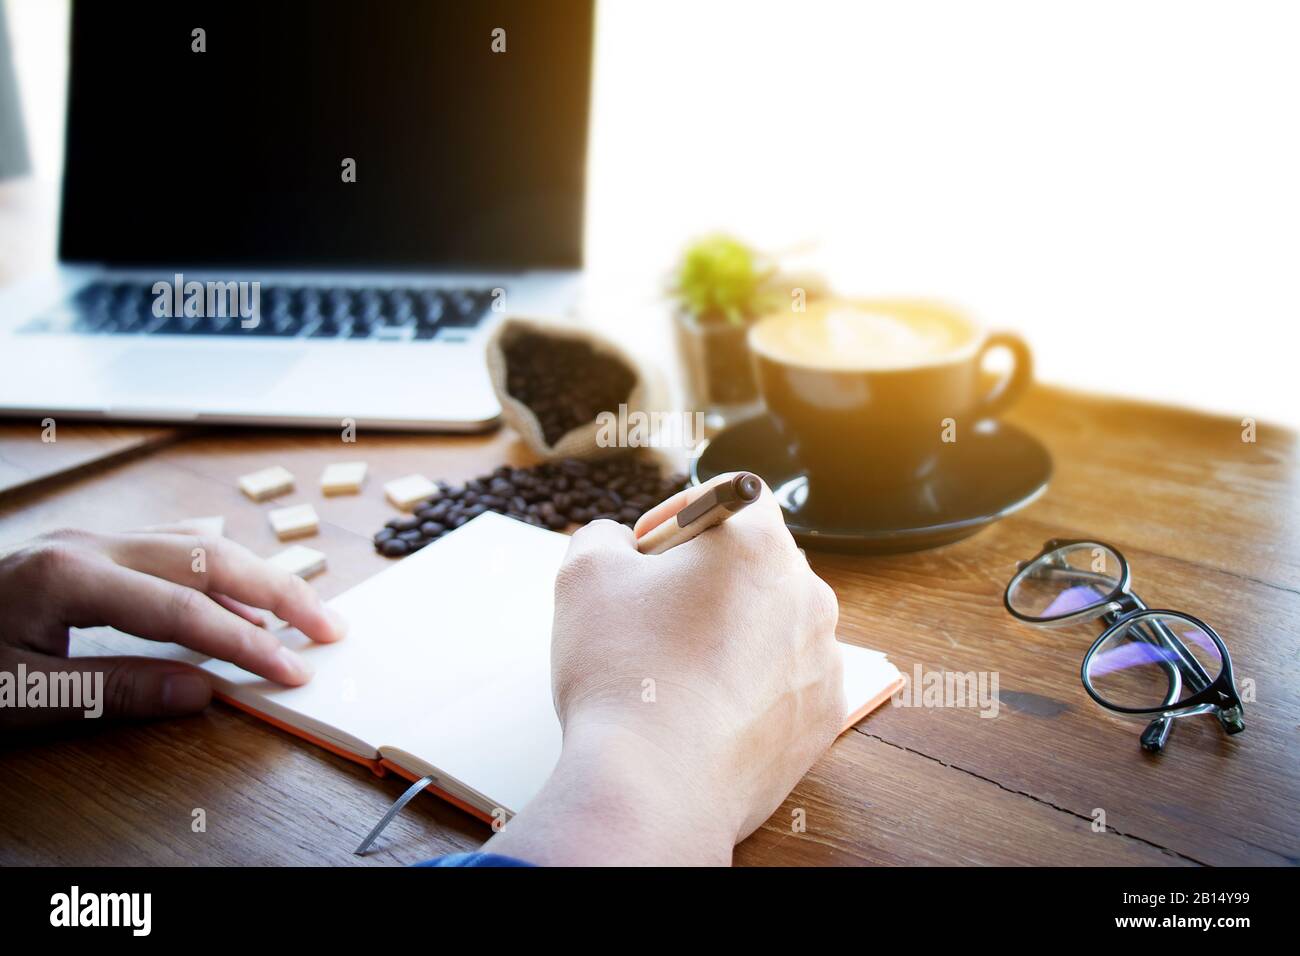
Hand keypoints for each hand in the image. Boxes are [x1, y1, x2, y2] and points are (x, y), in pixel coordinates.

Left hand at [0, 523, 345, 727]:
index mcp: (69, 574)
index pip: (185, 608)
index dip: (248, 642)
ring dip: (255, 575)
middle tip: (329, 629)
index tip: (294, 672)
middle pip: (209, 556)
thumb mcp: (18, 695)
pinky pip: (172, 545)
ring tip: (300, 610)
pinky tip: (237, 589)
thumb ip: (114, 690)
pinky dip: (218, 568)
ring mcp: (89, 539)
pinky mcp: (88, 549)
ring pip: (196, 543)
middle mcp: (89, 544)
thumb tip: (204, 690)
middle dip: (277, 592)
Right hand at [485, 473, 842, 864]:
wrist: (654, 786)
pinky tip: (706, 707)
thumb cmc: (622, 671)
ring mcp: (822, 657)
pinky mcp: (823, 715)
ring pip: (775, 622)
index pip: (735, 495)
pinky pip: (788, 679)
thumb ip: (604, 535)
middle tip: (654, 610)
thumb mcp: (585, 574)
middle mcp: (808, 592)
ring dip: (733, 630)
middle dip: (708, 574)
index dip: (684, 513)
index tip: (650, 549)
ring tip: (678, 668)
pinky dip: (753, 684)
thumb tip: (619, 545)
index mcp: (758, 543)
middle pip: (758, 560)